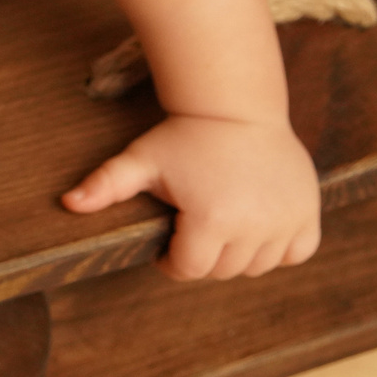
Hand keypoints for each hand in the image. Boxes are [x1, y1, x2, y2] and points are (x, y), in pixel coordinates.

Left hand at [62, 114, 320, 279]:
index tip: (169, 239)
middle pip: (222, 271)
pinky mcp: (308, 214)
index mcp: (211, 220)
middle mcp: (253, 226)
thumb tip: (68, 203)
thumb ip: (106, 184)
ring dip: (238, 254)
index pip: (189, 270)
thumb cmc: (184, 136)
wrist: (238, 106)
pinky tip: (257, 225)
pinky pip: (295, 253)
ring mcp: (285, 221)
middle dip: (203, 255)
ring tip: (222, 221)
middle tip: (194, 224)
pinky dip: (279, 249)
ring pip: (258, 266)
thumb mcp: (142, 160)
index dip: (172, 258)